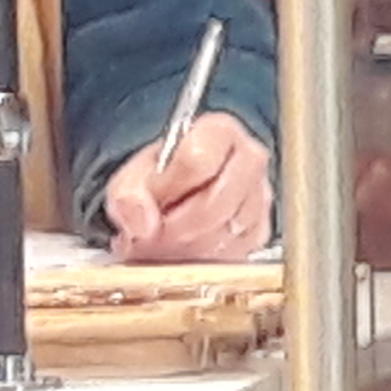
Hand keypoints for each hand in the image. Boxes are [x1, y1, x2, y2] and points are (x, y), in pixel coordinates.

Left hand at [105, 112, 274, 263]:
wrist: (174, 199)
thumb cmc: (159, 180)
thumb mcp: (132, 178)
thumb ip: (129, 194)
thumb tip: (141, 222)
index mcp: (219, 132)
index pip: (197, 160)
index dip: (167, 188)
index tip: (149, 202)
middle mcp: (249, 159)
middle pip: (216, 202)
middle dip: (178, 227)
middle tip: (151, 238)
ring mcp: (260, 195)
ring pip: (227, 231)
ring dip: (189, 247)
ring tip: (163, 247)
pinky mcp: (262, 230)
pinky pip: (236, 252)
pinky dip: (205, 259)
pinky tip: (184, 254)